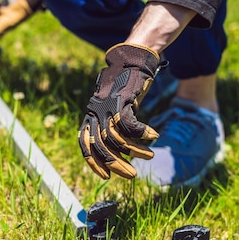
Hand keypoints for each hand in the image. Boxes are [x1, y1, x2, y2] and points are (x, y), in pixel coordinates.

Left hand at [78, 43, 164, 178]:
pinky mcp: (122, 100)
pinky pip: (130, 124)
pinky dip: (142, 133)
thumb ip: (112, 127)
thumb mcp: (114, 109)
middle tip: (132, 175)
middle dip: (116, 164)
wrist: (132, 62)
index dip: (94, 163)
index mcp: (90, 116)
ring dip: (135, 150)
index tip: (106, 177)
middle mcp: (95, 112)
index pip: (85, 145)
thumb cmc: (125, 90)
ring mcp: (107, 106)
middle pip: (101, 146)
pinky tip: (153, 136)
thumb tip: (119, 152)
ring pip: (117, 138)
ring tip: (150, 155)